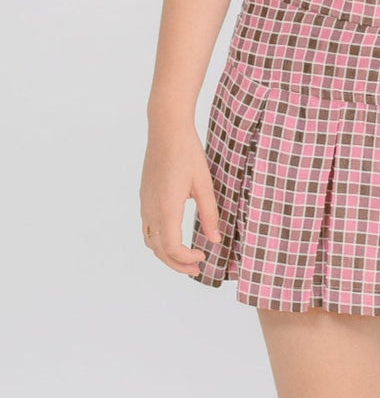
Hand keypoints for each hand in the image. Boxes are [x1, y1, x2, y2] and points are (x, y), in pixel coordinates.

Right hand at [139, 122, 220, 277]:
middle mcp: (151, 209)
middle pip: (158, 250)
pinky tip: (175, 236)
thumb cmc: (187, 153)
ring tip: (186, 257)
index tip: (204, 256)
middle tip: (197, 268)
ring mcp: (145, 203)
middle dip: (177, 264)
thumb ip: (209, 213)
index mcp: (167, 208)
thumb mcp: (204, 184)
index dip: (186, 259)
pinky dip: (159, 241)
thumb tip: (215, 239)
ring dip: (166, 254)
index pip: (171, 247)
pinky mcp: (145, 197)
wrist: (166, 130)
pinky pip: (148, 228)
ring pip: (150, 241)